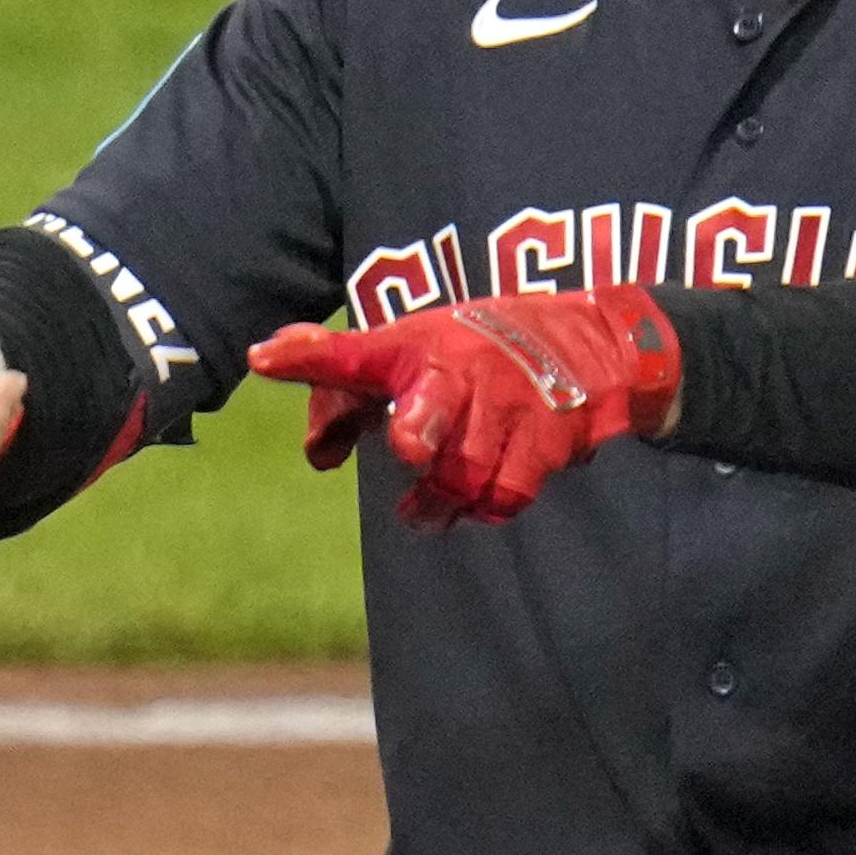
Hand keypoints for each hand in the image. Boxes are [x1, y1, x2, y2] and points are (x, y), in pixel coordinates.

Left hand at [246, 287, 678, 527]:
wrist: (587, 343)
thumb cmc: (469, 351)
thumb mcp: (406, 346)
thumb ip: (336, 369)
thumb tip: (274, 385)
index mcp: (420, 350)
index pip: (358, 352)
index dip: (314, 357)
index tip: (268, 359)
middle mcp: (465, 375)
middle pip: (431, 410)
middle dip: (420, 429)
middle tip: (409, 450)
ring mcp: (512, 408)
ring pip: (465, 474)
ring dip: (438, 502)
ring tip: (420, 511)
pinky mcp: (550, 441)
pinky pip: (508, 493)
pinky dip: (486, 507)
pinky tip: (475, 504)